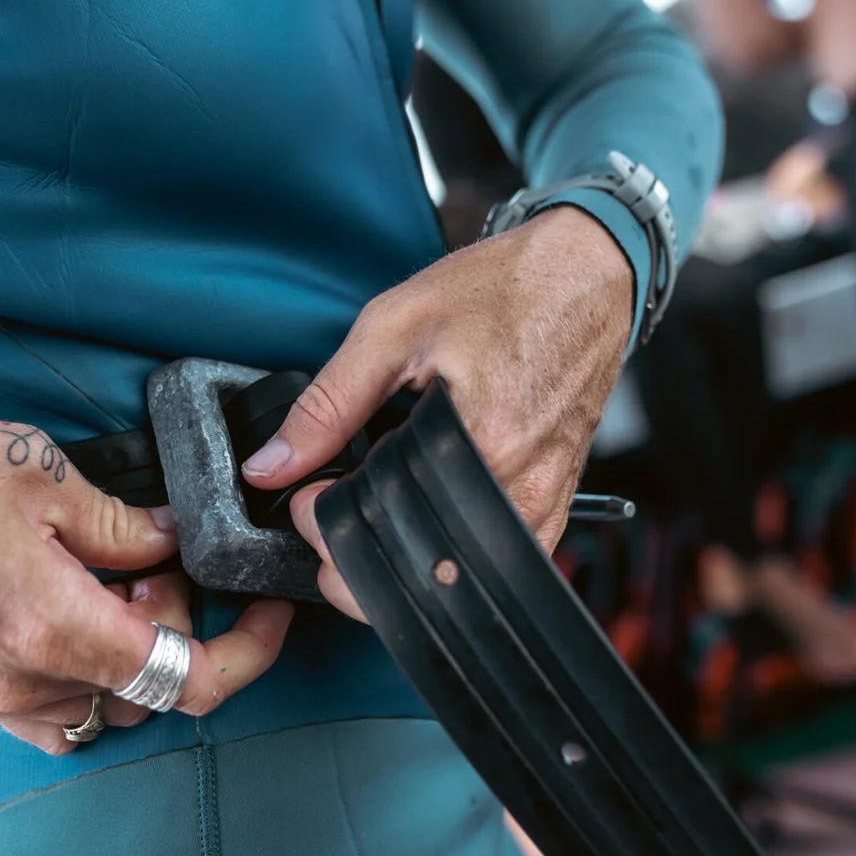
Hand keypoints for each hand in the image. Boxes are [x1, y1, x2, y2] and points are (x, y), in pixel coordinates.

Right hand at [0, 404, 293, 752]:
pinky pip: (54, 706)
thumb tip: (174, 545)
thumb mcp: (42, 475)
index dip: (248, 652)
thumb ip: (124, 526)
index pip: (186, 679)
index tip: (269, 614)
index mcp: (56, 630)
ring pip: (104, 703)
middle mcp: (27, 683)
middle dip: (176, 627)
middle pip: (150, 690)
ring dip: (130, 649)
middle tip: (157, 555)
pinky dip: (84, 665)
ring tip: (109, 573)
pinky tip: (70, 599)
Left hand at [244, 206, 631, 618]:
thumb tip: (270, 466)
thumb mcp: (394, 327)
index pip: (382, 530)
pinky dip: (447, 550)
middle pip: (419, 573)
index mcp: (483, 446)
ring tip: (375, 502)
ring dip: (401, 556)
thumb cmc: (504, 290)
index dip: (324, 524)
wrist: (585, 274)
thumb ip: (327, 404)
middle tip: (333, 502)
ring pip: (457, 580)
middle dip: (357, 553)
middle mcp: (521, 490)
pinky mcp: (556, 506)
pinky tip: (423, 510)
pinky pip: (495, 562)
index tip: (306, 493)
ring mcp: (545, 505)